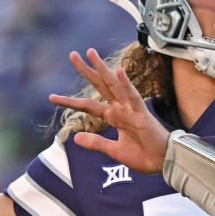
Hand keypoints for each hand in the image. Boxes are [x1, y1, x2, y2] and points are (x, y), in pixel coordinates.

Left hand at [49, 48, 170, 173]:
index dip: (70, 101)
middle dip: (86, 70)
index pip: (88, 105)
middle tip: (73, 54)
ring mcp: (130, 109)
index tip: (51, 97)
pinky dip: (125, 84)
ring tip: (90, 53)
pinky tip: (118, 71)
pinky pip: (133, 96)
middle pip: (99, 86)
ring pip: (113, 85)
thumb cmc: (144, 156)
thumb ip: (96, 143)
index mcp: (114, 117)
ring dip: (102, 69)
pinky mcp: (141, 113)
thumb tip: (75, 138)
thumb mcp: (114, 151)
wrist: (162, 162)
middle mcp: (120, 109)